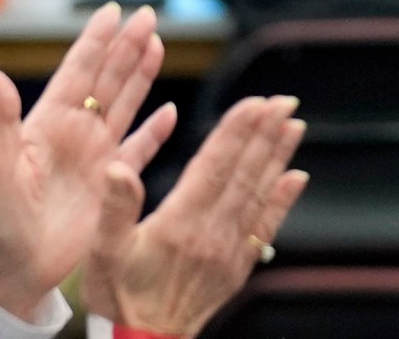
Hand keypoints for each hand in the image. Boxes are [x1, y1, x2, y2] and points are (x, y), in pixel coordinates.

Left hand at [0, 4, 173, 319]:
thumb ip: (1, 119)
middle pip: (108, 79)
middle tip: (148, 15)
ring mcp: (95, 156)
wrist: (16, 269)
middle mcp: (75, 133)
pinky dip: (156, 130)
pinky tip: (170, 111)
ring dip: (143, 76)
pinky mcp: (112, 182)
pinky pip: (140, 150)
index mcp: (47, 123)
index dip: (95, 40)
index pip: (77, 72)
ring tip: (158, 44)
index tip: (112, 11)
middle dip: (127, 46)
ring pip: (126, 105)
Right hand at [86, 96, 309, 337]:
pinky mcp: (239, 266)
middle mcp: (212, 233)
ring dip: (278, 157)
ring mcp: (230, 250)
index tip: (255, 103)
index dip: (235, 132)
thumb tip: (119, 168)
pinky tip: (296, 177)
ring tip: (294, 126)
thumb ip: (114, 208)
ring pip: (260, 194)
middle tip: (284, 101)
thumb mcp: (102, 252)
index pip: (214, 167)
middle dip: (264, 135)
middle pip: (244, 174)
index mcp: (179, 223)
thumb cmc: (120, 296)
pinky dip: (283, 200)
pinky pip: (267, 227)